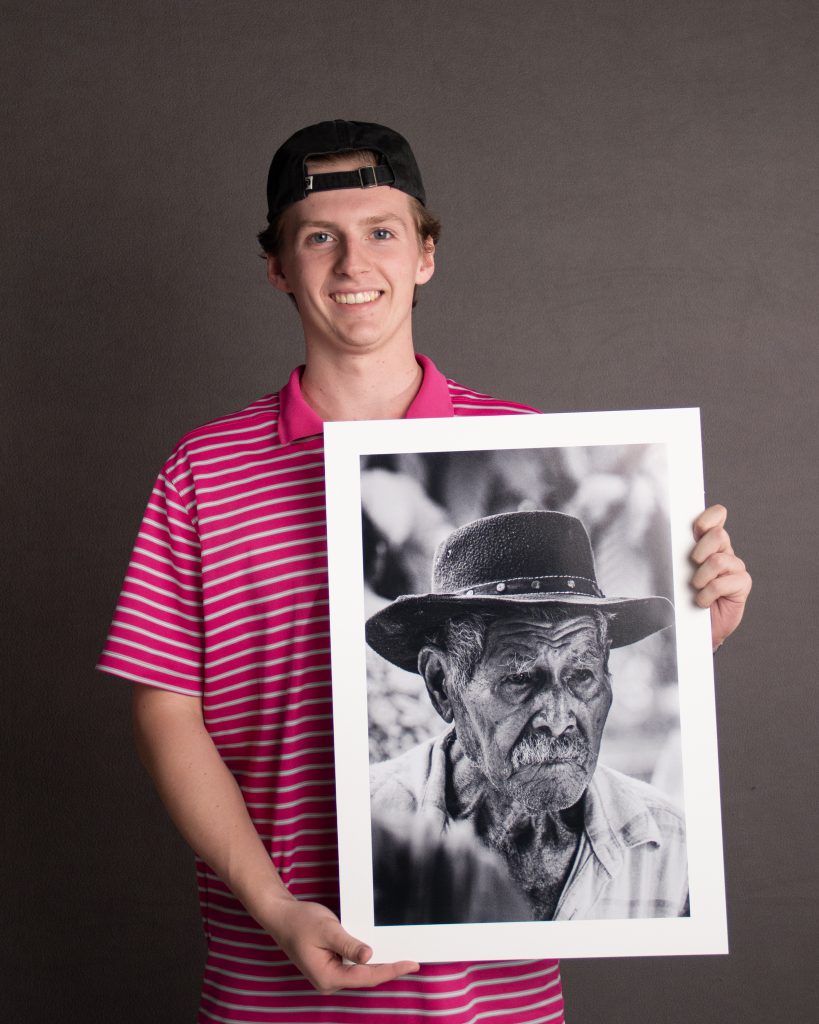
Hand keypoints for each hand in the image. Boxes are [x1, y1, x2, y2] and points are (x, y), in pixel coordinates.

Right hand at [264, 896, 419, 993]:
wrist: (282, 917)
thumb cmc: (301, 922)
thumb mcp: (328, 930)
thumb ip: (349, 945)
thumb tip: (369, 956)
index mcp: (328, 977)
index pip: (367, 976)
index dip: (392, 970)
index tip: (411, 964)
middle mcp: (329, 981)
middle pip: (366, 978)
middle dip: (389, 970)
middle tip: (413, 962)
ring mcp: (329, 975)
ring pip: (361, 974)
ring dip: (380, 966)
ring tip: (402, 958)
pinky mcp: (330, 966)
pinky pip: (354, 967)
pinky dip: (368, 960)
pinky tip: (380, 952)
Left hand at [690, 504, 751, 651]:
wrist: (694, 626)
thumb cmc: (682, 596)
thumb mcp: (676, 570)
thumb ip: (677, 552)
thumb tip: (665, 538)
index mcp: (707, 542)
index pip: (717, 516)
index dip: (710, 517)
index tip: (697, 527)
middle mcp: (724, 551)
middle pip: (718, 535)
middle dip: (700, 550)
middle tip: (692, 565)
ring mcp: (735, 568)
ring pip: (718, 560)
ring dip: (701, 577)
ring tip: (696, 588)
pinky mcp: (742, 584)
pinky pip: (722, 583)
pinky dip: (707, 594)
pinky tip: (704, 602)